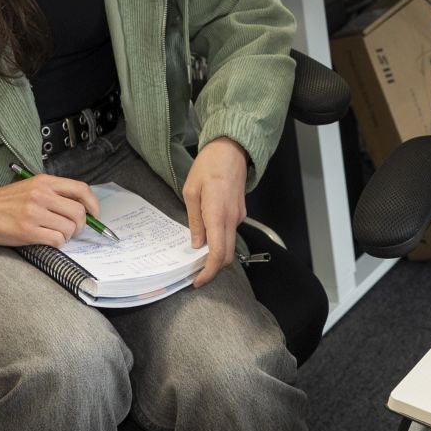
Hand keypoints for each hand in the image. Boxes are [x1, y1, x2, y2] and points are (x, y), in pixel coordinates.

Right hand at [0, 175, 99, 247]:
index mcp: (44, 182)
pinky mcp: (28, 231)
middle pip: (79, 212)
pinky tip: (49, 240)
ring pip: (69, 228)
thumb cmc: (4, 202)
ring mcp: (35, 213)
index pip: (81, 189)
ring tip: (58, 235)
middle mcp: (42, 195)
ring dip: (68, 236)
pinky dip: (58, 243)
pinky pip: (56, 240)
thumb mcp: (30, 187)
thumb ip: (53, 193)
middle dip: (82, 225)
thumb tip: (79, 208)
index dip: (93, 204)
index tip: (94, 215)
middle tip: (74, 230)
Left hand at [183, 137, 249, 286]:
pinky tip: (207, 234)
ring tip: (197, 253)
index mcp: (218, 215)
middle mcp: (232, 219)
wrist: (230, 150)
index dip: (208, 272)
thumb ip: (195, 221)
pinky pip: (230, 232)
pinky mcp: (240, 212)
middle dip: (212, 268)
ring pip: (230, 244)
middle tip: (195, 271)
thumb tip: (197, 243)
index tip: (198, 280)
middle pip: (227, 255)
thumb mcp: (191, 192)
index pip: (218, 254)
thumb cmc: (209, 166)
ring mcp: (238, 216)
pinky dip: (220, 239)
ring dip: (216, 254)